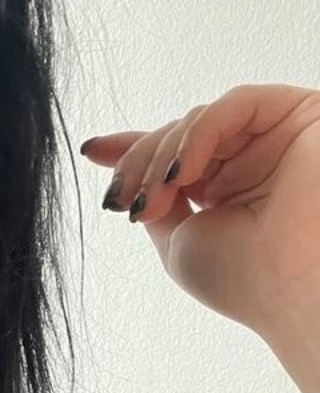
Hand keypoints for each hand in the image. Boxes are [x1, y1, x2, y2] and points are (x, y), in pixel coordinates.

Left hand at [79, 84, 319, 354]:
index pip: (175, 154)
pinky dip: (196, 134)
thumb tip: (123, 172)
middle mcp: (253, 160)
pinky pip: (235, 104)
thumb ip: (156, 198)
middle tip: (124, 203)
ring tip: (152, 201)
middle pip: (178, 135)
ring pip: (199, 119)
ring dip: (161, 158)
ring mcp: (274, 138)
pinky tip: (181, 173)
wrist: (294, 288)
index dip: (132, 149)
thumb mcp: (178, 240)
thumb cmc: (246, 279)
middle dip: (140, 164)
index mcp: (228, 189)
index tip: (92, 150)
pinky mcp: (299, 116)